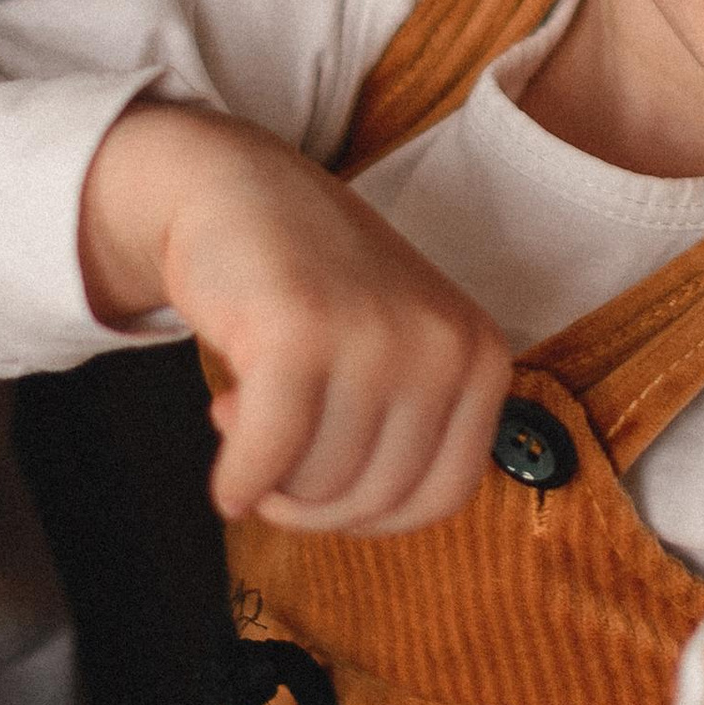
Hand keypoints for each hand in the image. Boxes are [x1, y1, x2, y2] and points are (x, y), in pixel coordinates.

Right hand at [81, 100, 510, 530]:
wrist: (236, 187)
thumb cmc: (315, 284)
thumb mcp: (399, 350)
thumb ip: (408, 431)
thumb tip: (359, 517)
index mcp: (482, 358)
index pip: (439, 499)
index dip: (368, 515)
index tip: (322, 484)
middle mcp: (444, 347)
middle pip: (374, 499)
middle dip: (308, 501)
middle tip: (269, 448)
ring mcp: (376, 336)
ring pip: (320, 485)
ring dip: (268, 474)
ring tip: (246, 409)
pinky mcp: (300, 333)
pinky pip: (267, 458)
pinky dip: (236, 477)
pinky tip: (221, 436)